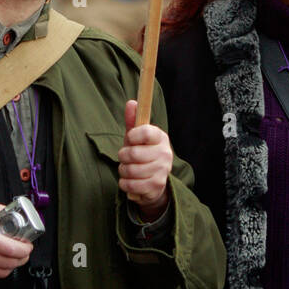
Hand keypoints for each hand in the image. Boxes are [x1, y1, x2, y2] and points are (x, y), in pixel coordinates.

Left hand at [118, 99, 172, 219]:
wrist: (153, 182)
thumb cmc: (142, 154)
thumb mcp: (136, 137)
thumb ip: (133, 120)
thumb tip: (131, 102)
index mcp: (160, 137)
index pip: (146, 132)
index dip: (132, 136)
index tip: (130, 139)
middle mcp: (165, 153)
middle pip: (133, 153)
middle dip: (123, 157)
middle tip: (125, 157)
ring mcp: (162, 170)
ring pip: (130, 170)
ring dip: (123, 171)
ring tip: (128, 170)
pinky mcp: (156, 186)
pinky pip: (131, 185)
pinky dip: (125, 184)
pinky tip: (130, 181)